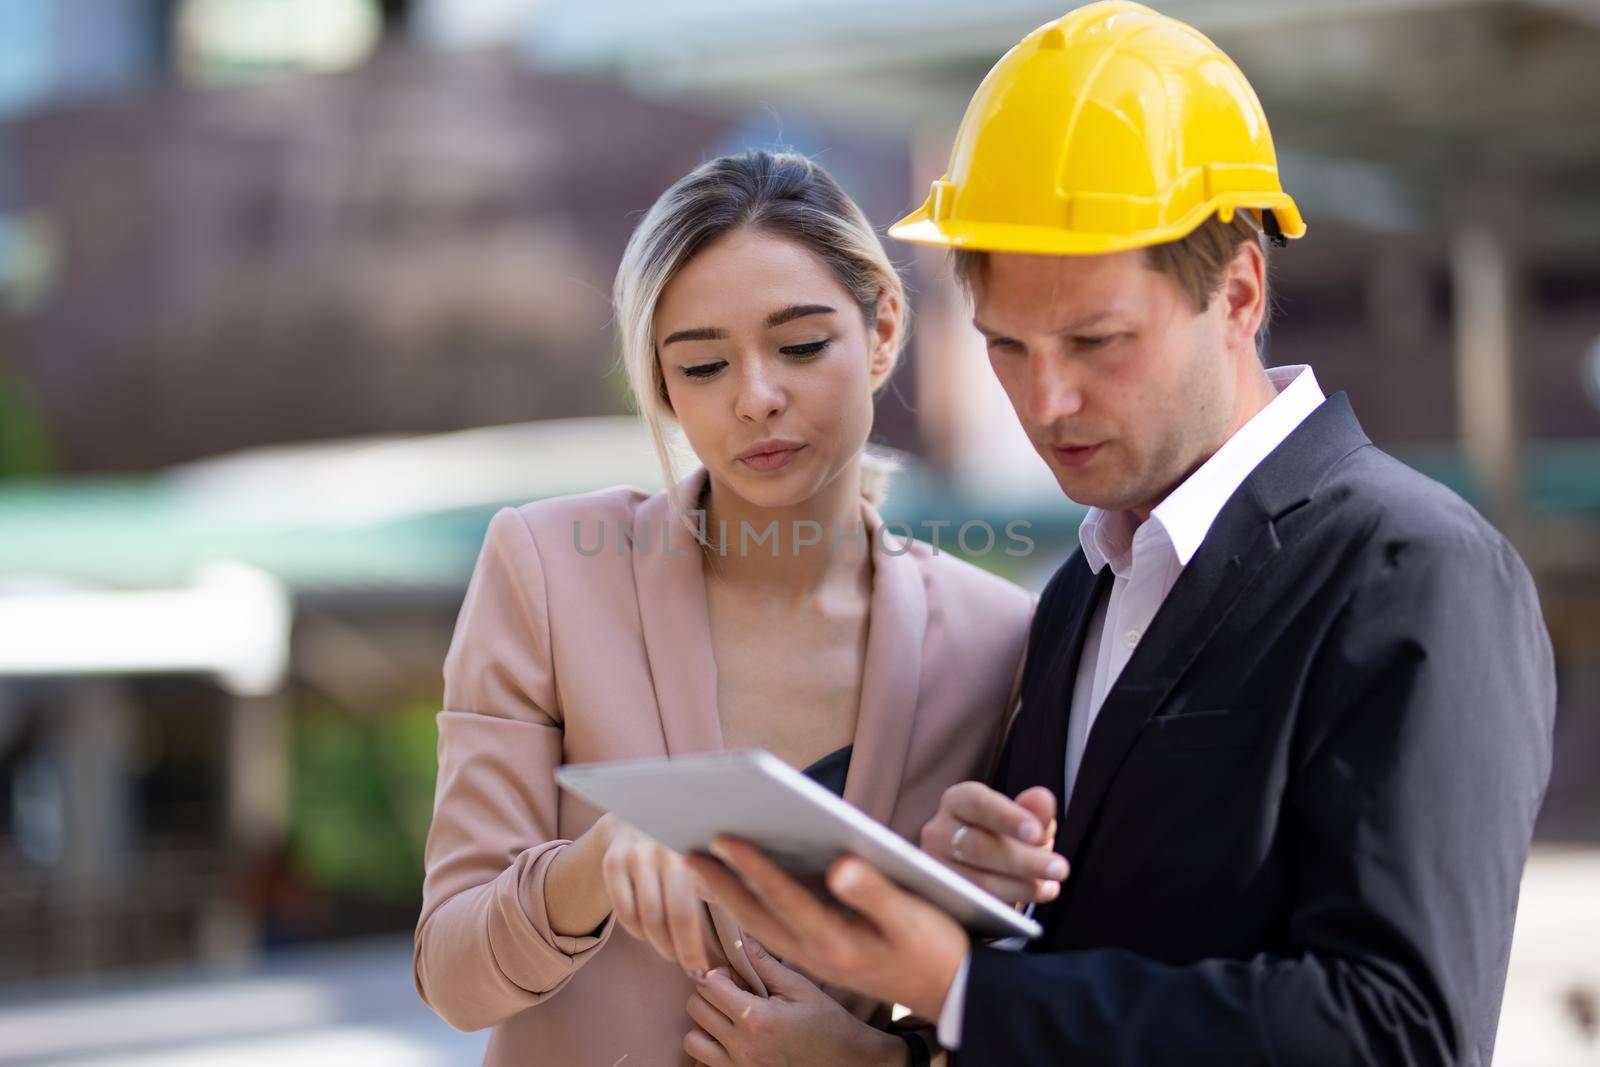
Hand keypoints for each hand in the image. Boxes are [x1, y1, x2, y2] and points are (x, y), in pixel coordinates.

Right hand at [600, 815, 715, 974]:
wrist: (639, 816)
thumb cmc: (685, 847)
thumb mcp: (707, 858)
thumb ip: (722, 883)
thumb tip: (750, 920)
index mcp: (692, 850)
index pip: (687, 913)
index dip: (693, 947)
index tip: (703, 968)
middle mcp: (661, 848)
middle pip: (665, 918)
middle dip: (678, 951)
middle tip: (689, 966)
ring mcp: (634, 854)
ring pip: (643, 918)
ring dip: (659, 944)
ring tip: (671, 951)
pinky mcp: (613, 861)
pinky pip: (623, 911)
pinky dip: (636, 931)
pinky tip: (648, 934)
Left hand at [682, 940, 905, 1066]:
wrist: (849, 1065)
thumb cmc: (828, 1024)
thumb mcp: (800, 987)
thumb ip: (765, 962)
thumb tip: (739, 934)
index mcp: (757, 1019)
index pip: (708, 985)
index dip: (718, 973)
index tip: (736, 975)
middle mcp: (742, 1048)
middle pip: (695, 1009)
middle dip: (710, 994)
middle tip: (735, 993)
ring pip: (692, 1040)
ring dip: (705, 1024)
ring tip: (731, 1017)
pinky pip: (702, 1064)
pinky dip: (710, 1050)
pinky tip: (733, 1040)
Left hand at [688, 837, 968, 1021]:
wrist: (949, 993)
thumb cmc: (935, 949)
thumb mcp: (914, 918)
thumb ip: (875, 891)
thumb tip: (840, 864)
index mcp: (837, 941)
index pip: (784, 897)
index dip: (752, 865)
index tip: (722, 836)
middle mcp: (817, 954)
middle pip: (757, 915)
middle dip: (721, 883)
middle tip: (686, 850)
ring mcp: (815, 960)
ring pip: (759, 926)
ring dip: (728, 897)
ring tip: (702, 866)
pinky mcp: (820, 959)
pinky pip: (772, 934)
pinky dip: (750, 910)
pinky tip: (739, 892)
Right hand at [919, 782, 1065, 905]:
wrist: (978, 870)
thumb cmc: (1001, 837)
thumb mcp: (1022, 822)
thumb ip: (1034, 811)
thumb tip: (1042, 798)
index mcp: (958, 802)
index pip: (980, 804)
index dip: (1008, 818)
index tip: (1037, 833)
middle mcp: (938, 831)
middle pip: (977, 846)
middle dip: (1023, 860)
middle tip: (1059, 869)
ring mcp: (935, 868)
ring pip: (976, 880)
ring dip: (1018, 886)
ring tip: (1050, 888)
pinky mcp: (941, 898)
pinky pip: (973, 904)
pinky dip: (1005, 904)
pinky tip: (1030, 898)